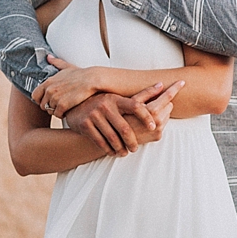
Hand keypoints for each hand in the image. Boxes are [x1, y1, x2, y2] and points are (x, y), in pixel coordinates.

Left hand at [32, 56, 101, 116]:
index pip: (35, 96)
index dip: (42, 100)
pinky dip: (63, 114)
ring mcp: (55, 98)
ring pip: (51, 111)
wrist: (93, 80)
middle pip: (42, 105)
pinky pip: (58, 115)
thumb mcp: (67, 67)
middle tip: (60, 105)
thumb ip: (56, 63)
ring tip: (66, 106)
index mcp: (48, 82)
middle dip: (50, 107)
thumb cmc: (82, 74)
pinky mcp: (62, 105)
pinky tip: (69, 110)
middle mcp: (49, 90)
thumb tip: (48, 57)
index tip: (50, 100)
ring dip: (57, 110)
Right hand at [64, 82, 181, 154]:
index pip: (135, 106)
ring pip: (112, 137)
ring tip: (124, 153)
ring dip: (120, 148)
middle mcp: (105, 106)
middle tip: (135, 148)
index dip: (145, 116)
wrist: (75, 107)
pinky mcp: (85, 125)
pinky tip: (113, 152)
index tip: (153, 127)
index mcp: (116, 99)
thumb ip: (141, 95)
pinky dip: (108, 149)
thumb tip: (161, 85)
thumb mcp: (118, 98)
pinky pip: (100, 141)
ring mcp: (94, 115)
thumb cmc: (103, 104)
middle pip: (124, 128)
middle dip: (132, 141)